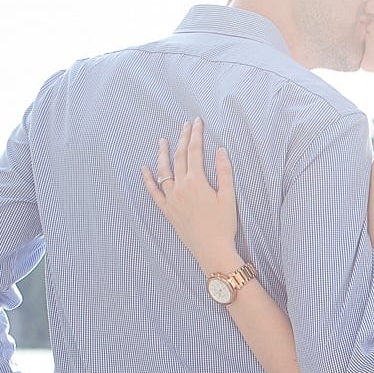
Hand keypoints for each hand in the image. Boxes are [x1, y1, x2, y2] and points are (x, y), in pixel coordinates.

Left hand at [141, 117, 241, 273]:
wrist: (212, 251)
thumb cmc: (223, 226)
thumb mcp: (229, 198)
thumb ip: (224, 172)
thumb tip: (221, 151)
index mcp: (196, 182)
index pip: (194, 152)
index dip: (196, 135)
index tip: (197, 122)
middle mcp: (180, 187)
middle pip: (179, 157)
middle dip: (182, 139)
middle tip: (185, 125)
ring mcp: (171, 199)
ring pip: (163, 171)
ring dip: (163, 154)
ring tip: (163, 141)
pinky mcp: (168, 211)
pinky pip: (154, 193)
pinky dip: (148, 180)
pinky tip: (144, 170)